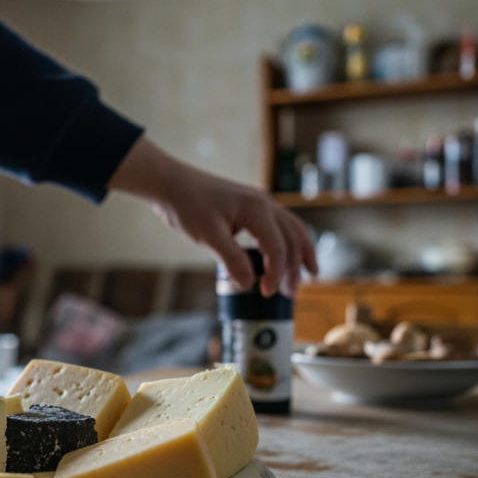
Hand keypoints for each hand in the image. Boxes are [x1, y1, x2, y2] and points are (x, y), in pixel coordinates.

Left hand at [106, 137, 317, 296]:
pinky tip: (283, 257)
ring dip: (300, 253)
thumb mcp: (208, 236)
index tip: (267, 294)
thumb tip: (249, 285)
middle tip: (292, 294)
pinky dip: (286, 243)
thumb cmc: (187, 206)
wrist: (170, 184)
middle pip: (293, 238)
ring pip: (291, 229)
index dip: (276, 274)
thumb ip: (231, 260)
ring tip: (308, 274)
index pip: (277, 248)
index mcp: (258, 209)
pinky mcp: (249, 208)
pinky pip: (277, 226)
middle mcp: (265, 204)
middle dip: (297, 267)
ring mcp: (258, 204)